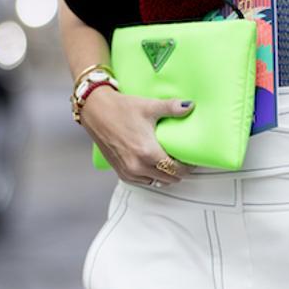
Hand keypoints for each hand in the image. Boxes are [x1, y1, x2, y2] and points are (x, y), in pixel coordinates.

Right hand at [79, 87, 193, 185]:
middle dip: (179, 171)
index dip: (188, 166)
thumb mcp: (149, 106)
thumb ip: (172, 108)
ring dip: (166, 175)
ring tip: (169, 160)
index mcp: (147, 153)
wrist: (95, 111)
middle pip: (169, 179)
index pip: (177, 170)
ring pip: (157, 182)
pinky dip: (152, 176)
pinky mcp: (121, 172)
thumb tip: (190, 106)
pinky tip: (155, 164)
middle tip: (183, 159)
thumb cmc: (121, 108)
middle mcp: (137, 166)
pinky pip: (144, 181)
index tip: (192, 159)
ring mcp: (128, 172)